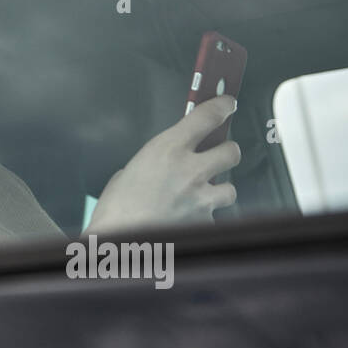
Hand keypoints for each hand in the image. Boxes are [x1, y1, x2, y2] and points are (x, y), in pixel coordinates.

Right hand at [84, 95, 240, 234]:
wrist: (118, 243)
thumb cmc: (115, 208)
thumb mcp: (129, 171)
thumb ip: (155, 162)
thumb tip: (167, 164)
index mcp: (167, 149)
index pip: (206, 117)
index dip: (221, 106)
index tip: (227, 104)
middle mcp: (190, 170)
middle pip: (231, 152)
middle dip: (226, 152)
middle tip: (217, 157)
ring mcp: (201, 199)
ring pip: (230, 189)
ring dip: (219, 190)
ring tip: (201, 195)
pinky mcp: (205, 223)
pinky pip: (213, 217)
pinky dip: (203, 218)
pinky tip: (186, 221)